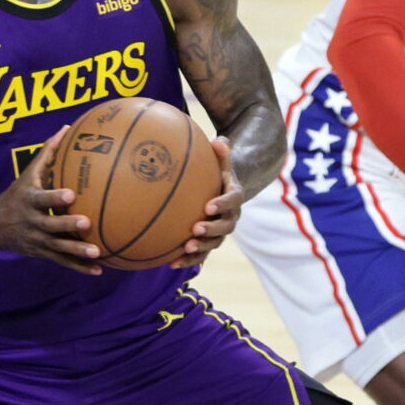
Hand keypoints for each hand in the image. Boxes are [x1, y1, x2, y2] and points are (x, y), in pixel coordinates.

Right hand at [0, 125, 102, 274]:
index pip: (43, 199)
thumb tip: (67, 128)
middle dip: (67, 225)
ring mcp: (37, 240)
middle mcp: (32, 222)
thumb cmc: (18, 193)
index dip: (55, 197)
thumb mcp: (28, 174)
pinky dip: (79, 268)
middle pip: (50, 225)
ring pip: (57, 248)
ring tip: (97, 253)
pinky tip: (98, 271)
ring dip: (76, 252)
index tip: (71, 193)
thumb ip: (47, 152)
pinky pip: (61, 262)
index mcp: (30, 200)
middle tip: (86, 223)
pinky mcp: (42, 253)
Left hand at [170, 137, 244, 268]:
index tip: (209, 206)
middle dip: (212, 230)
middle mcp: (231, 216)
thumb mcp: (222, 161)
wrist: (224, 191)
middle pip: (226, 227)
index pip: (232, 200)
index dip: (222, 204)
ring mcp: (221, 231)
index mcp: (234, 196)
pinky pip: (201, 254)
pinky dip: (188, 260)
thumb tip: (218, 141)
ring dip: (201, 248)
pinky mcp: (210, 242)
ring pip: (214, 244)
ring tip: (186, 248)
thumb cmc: (219, 172)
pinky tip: (170, 263)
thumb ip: (222, 152)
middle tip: (196, 229)